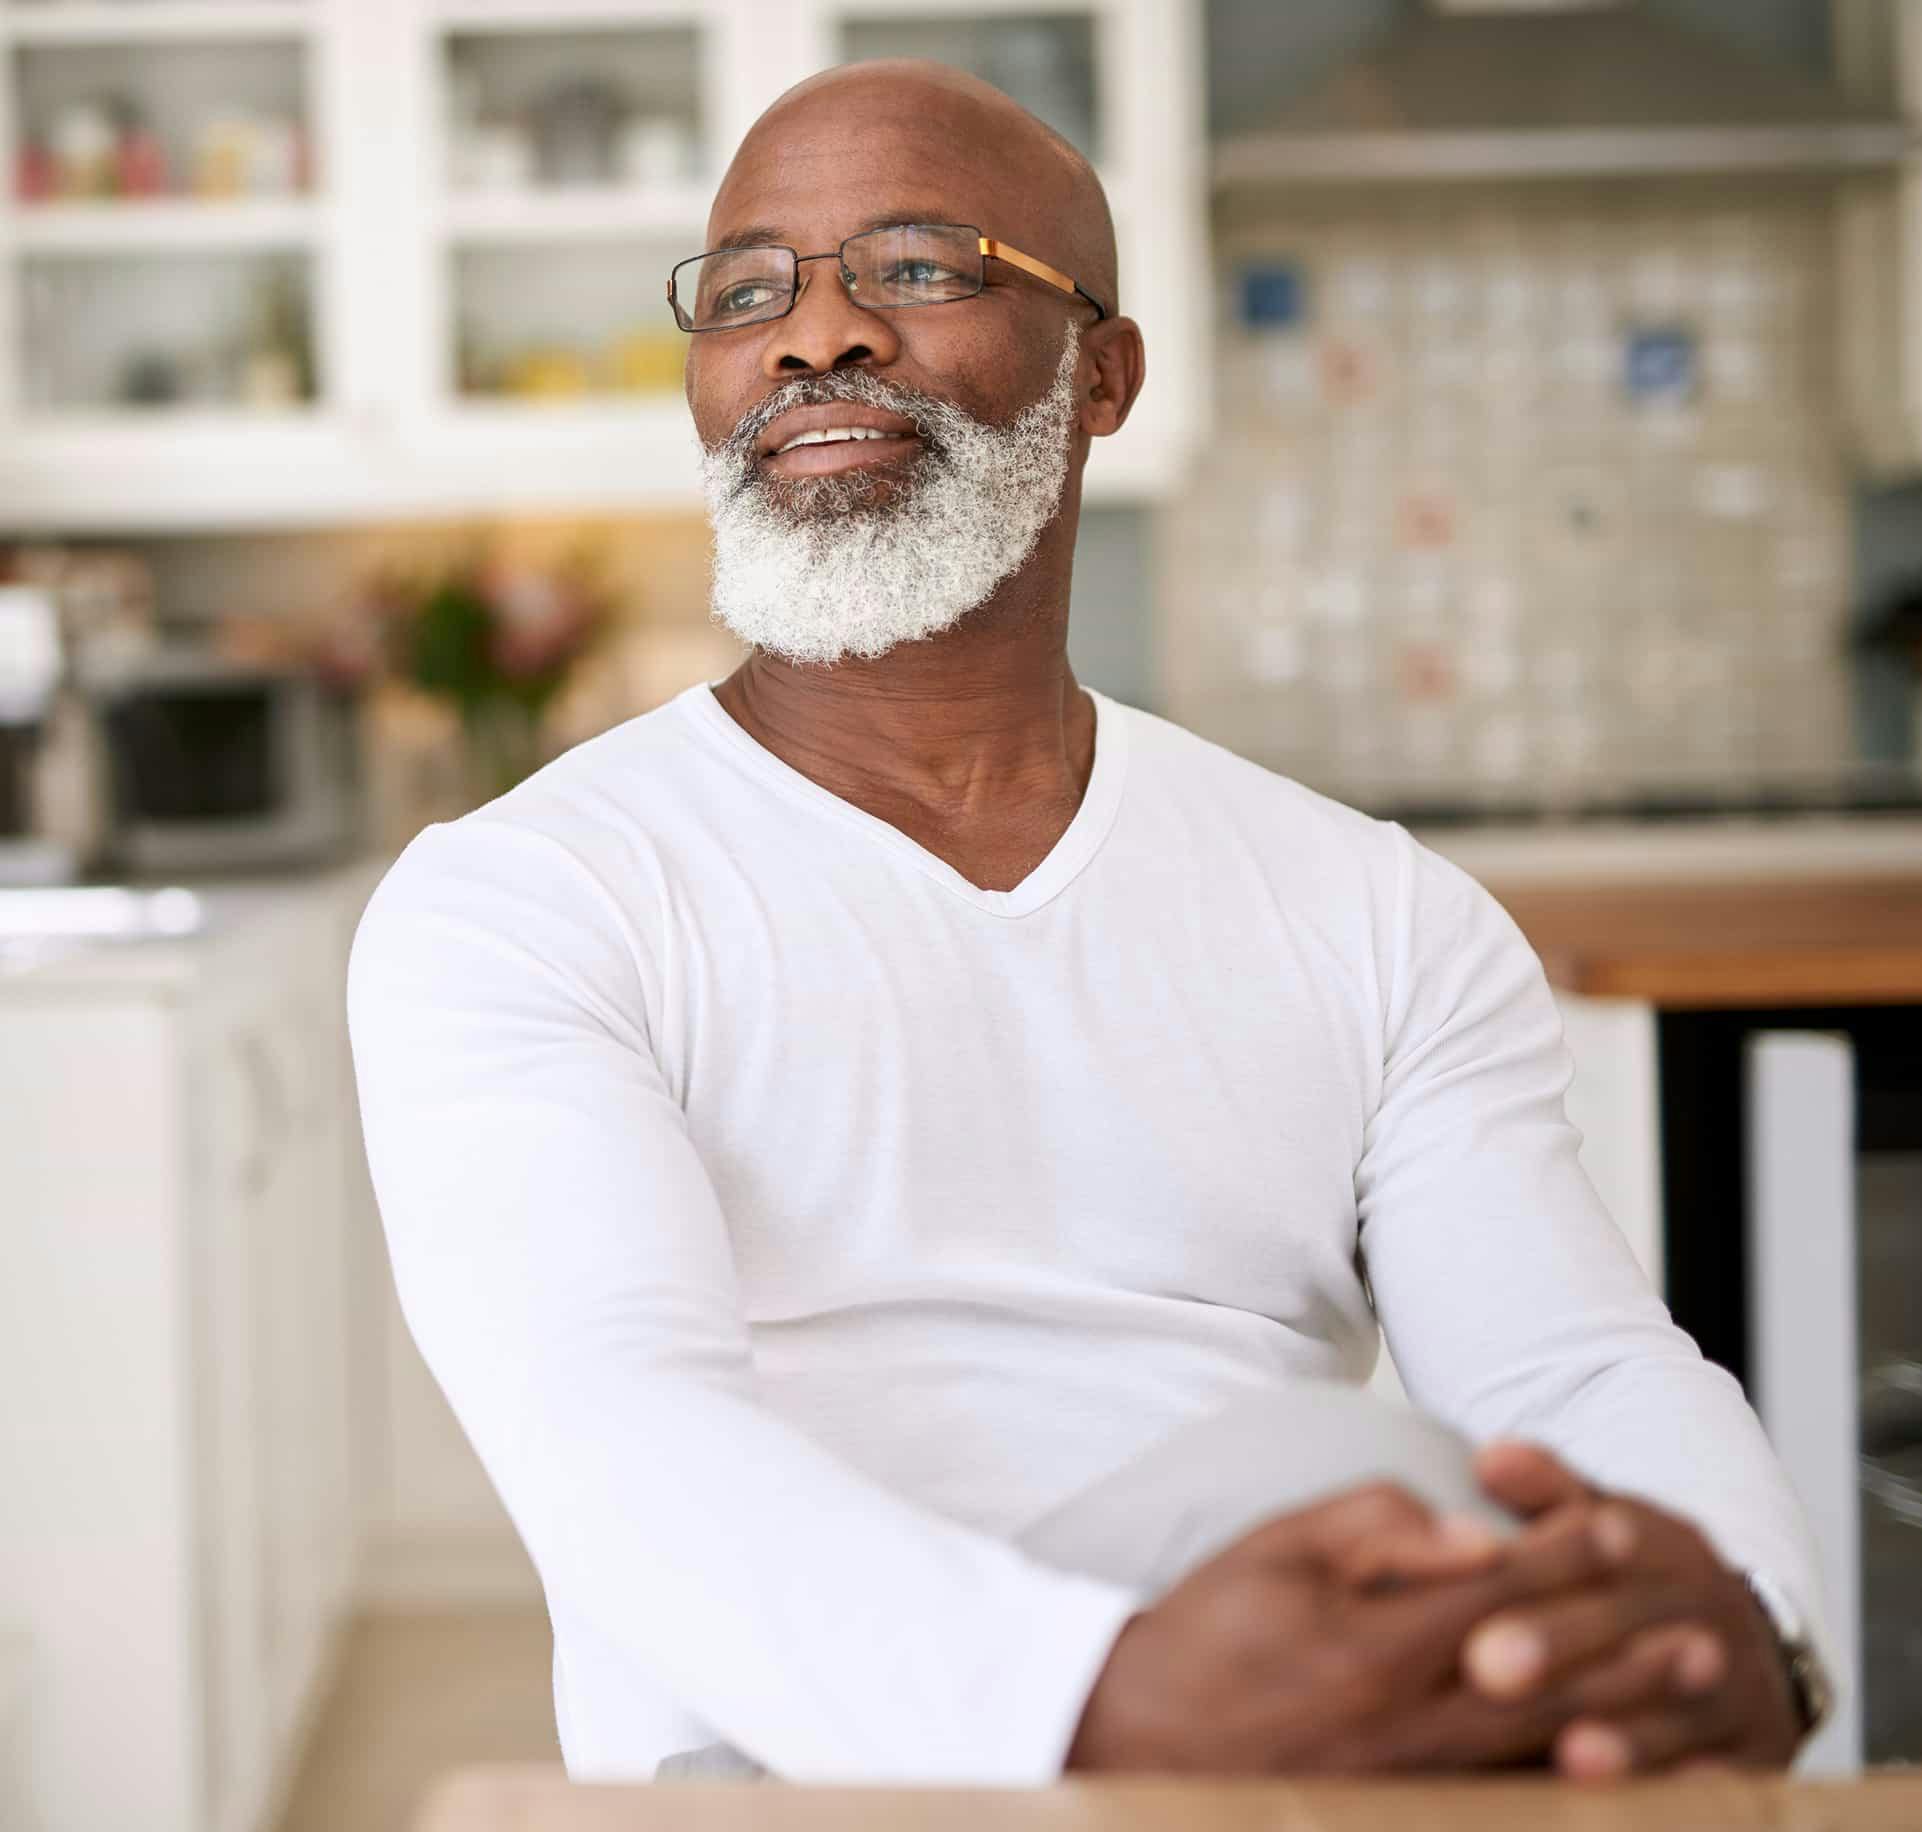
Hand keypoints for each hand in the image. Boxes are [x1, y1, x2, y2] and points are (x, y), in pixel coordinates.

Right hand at [1065, 1480, 1627, 1773]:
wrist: (1138, 1735)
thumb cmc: (1204, 1631)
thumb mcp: (1274, 1549)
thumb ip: (1372, 1529)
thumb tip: (1467, 1531)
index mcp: (1375, 1642)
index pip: (1498, 1591)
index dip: (1562, 1556)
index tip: (1614, 1523)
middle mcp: (1405, 1720)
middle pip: (1543, 1681)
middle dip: (1625, 1649)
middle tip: (1700, 1629)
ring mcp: (1407, 1781)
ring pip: (1539, 1751)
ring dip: (1622, 1720)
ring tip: (1683, 1700)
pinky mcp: (1397, 1812)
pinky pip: (1503, 1800)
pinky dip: (1568, 1787)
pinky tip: (1613, 1773)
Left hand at [1458, 1442, 1804, 1778]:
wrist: (1744, 1645)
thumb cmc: (1634, 1581)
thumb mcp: (1599, 1517)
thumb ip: (1544, 1489)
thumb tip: (1492, 1459)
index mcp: (1665, 1544)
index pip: (1603, 1544)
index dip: (1540, 1559)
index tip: (1478, 1569)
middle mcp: (1707, 1613)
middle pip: (1631, 1626)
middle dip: (1561, 1644)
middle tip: (1484, 1666)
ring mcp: (1739, 1691)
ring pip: (1680, 1714)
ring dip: (1627, 1737)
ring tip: (1569, 1754)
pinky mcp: (1756, 1761)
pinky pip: (1720, 1785)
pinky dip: (1679, 1798)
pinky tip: (1619, 1816)